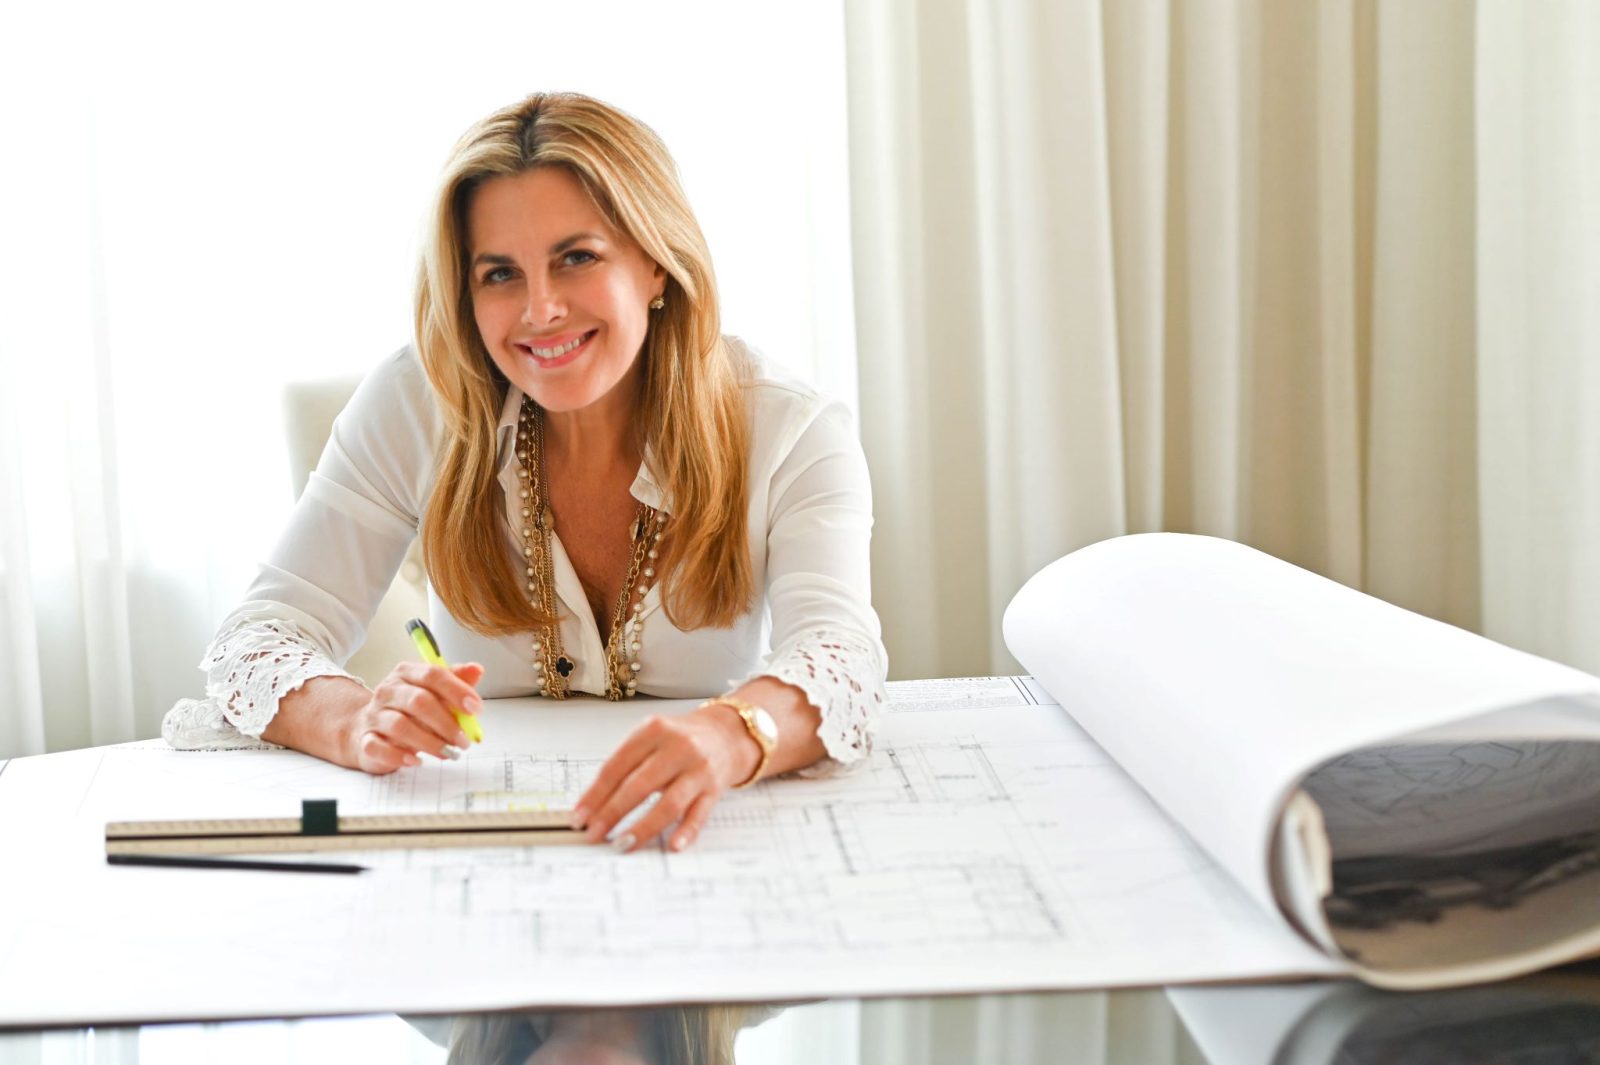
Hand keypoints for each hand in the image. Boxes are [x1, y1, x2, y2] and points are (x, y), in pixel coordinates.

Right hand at [345, 661, 484, 773]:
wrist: (369, 729)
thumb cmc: (409, 710)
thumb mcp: (434, 692)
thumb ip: (456, 682)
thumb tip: (477, 669)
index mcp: (407, 673)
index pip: (433, 674)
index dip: (457, 691)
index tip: (476, 710)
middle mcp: (388, 690)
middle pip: (418, 701)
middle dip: (446, 723)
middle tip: (464, 740)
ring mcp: (374, 715)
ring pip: (400, 726)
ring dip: (429, 742)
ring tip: (447, 752)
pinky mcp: (365, 739)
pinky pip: (378, 747)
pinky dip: (399, 756)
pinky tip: (416, 760)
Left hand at [573, 706, 758, 852]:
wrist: (727, 734)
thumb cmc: (681, 739)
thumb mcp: (650, 738)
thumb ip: (625, 765)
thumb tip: (593, 805)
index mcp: (653, 731)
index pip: (616, 767)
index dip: (594, 795)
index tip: (579, 817)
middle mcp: (678, 748)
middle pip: (639, 785)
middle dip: (611, 813)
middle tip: (594, 834)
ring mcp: (698, 769)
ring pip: (668, 803)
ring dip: (642, 827)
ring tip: (622, 844)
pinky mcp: (715, 789)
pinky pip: (699, 814)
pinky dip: (685, 831)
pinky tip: (672, 845)